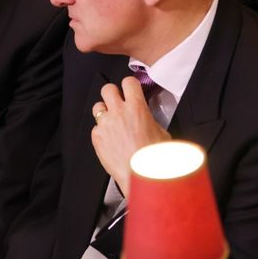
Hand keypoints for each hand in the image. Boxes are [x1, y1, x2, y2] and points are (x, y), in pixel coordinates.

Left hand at [90, 77, 170, 192]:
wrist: (142, 176)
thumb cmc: (155, 158)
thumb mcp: (162, 133)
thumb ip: (150, 120)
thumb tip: (147, 119)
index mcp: (137, 107)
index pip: (128, 82)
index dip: (130, 86)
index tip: (131, 91)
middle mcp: (118, 112)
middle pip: (107, 89)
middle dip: (112, 94)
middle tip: (118, 103)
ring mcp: (105, 124)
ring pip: (97, 107)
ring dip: (104, 112)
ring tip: (112, 121)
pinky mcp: (97, 138)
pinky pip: (95, 128)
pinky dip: (101, 132)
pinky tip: (110, 141)